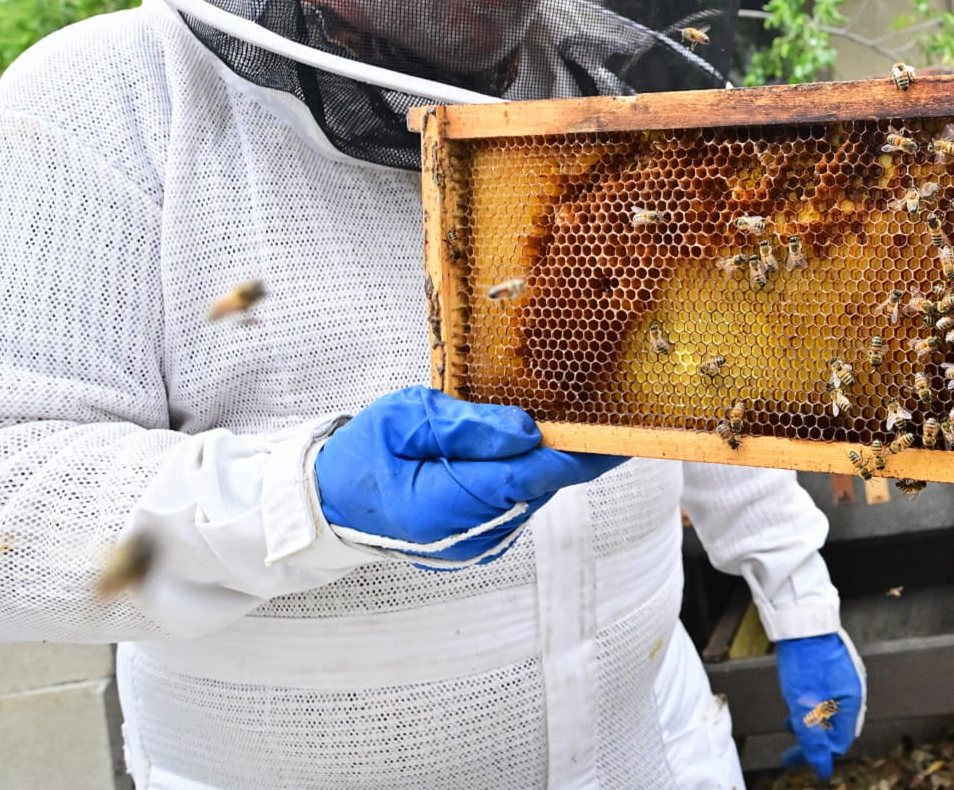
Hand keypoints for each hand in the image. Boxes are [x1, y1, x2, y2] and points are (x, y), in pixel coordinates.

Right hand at [314, 386, 623, 563]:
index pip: (528, 478)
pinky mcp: (482, 541)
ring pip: (531, 493)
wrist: (332, 500)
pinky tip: (523, 448)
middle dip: (569, 449)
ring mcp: (478, 545)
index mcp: (443, 506)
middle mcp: (469, 537)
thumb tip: (529, 432)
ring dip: (546, 460)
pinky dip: (527, 473)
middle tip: (602, 408)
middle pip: (538, 485)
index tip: (622, 436)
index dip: (579, 455)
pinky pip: (517, 501)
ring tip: (560, 420)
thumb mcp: (405, 419)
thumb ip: (468, 426)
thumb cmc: (365, 452)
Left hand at [776, 632, 865, 778]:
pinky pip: (825, 699)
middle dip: (813, 743)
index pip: (839, 742)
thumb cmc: (804, 663)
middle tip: (790, 750)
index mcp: (851, 703)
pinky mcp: (833, 671)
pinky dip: (810, 709)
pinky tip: (795, 706)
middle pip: (835, 730)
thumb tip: (822, 768)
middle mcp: (853, 693)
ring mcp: (844, 681)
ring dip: (809, 725)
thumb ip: (813, 739)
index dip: (817, 756)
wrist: (802, 622)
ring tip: (788, 726)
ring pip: (828, 714)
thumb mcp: (803, 706)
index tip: (793, 759)